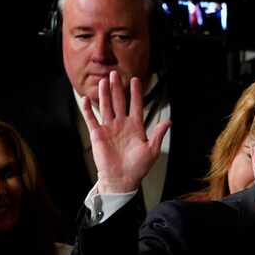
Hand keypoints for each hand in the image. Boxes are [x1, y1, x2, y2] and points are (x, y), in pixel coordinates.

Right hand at [81, 71, 170, 193]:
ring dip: (104, 94)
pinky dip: (88, 110)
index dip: (135, 93)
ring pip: (106, 107)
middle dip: (117, 88)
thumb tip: (169, 121)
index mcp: (135, 127)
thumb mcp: (152, 150)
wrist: (122, 180)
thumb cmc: (137, 167)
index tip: (136, 80)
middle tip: (115, 73)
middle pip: (119, 102)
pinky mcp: (98, 135)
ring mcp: (109, 129)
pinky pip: (92, 119)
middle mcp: (121, 125)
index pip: (135, 105)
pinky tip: (86, 99)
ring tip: (104, 81)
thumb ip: (158, 134)